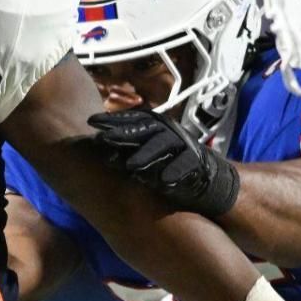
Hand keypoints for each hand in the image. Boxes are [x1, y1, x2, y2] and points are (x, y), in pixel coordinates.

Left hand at [87, 108, 239, 216]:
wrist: (208, 178)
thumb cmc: (171, 163)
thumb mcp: (149, 151)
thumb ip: (130, 145)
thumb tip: (99, 143)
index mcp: (156, 127)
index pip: (132, 120)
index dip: (113, 119)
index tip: (91, 121)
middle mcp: (168, 132)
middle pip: (144, 130)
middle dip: (123, 134)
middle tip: (103, 140)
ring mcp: (183, 145)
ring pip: (163, 146)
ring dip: (147, 156)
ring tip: (131, 167)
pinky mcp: (197, 162)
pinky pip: (185, 165)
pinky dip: (175, 171)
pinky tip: (164, 181)